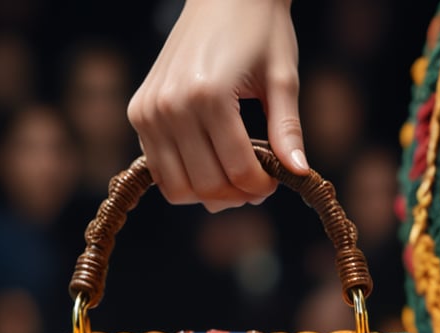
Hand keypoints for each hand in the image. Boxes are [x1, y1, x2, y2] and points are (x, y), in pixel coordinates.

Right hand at [128, 0, 307, 210]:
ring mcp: (149, 111)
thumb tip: (300, 173)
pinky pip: (160, 171)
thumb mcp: (282, 78)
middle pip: (207, 186)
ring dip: (210, 194)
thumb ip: (287, 129)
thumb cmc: (259, 31)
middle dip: (237, 195)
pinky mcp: (138, 113)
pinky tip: (210, 162)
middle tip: (256, 183)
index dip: (261, 186)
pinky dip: (186, 178)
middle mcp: (171, 105)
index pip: (237, 170)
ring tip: (233, 177)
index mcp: (208, 94)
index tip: (275, 180)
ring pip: (179, 188)